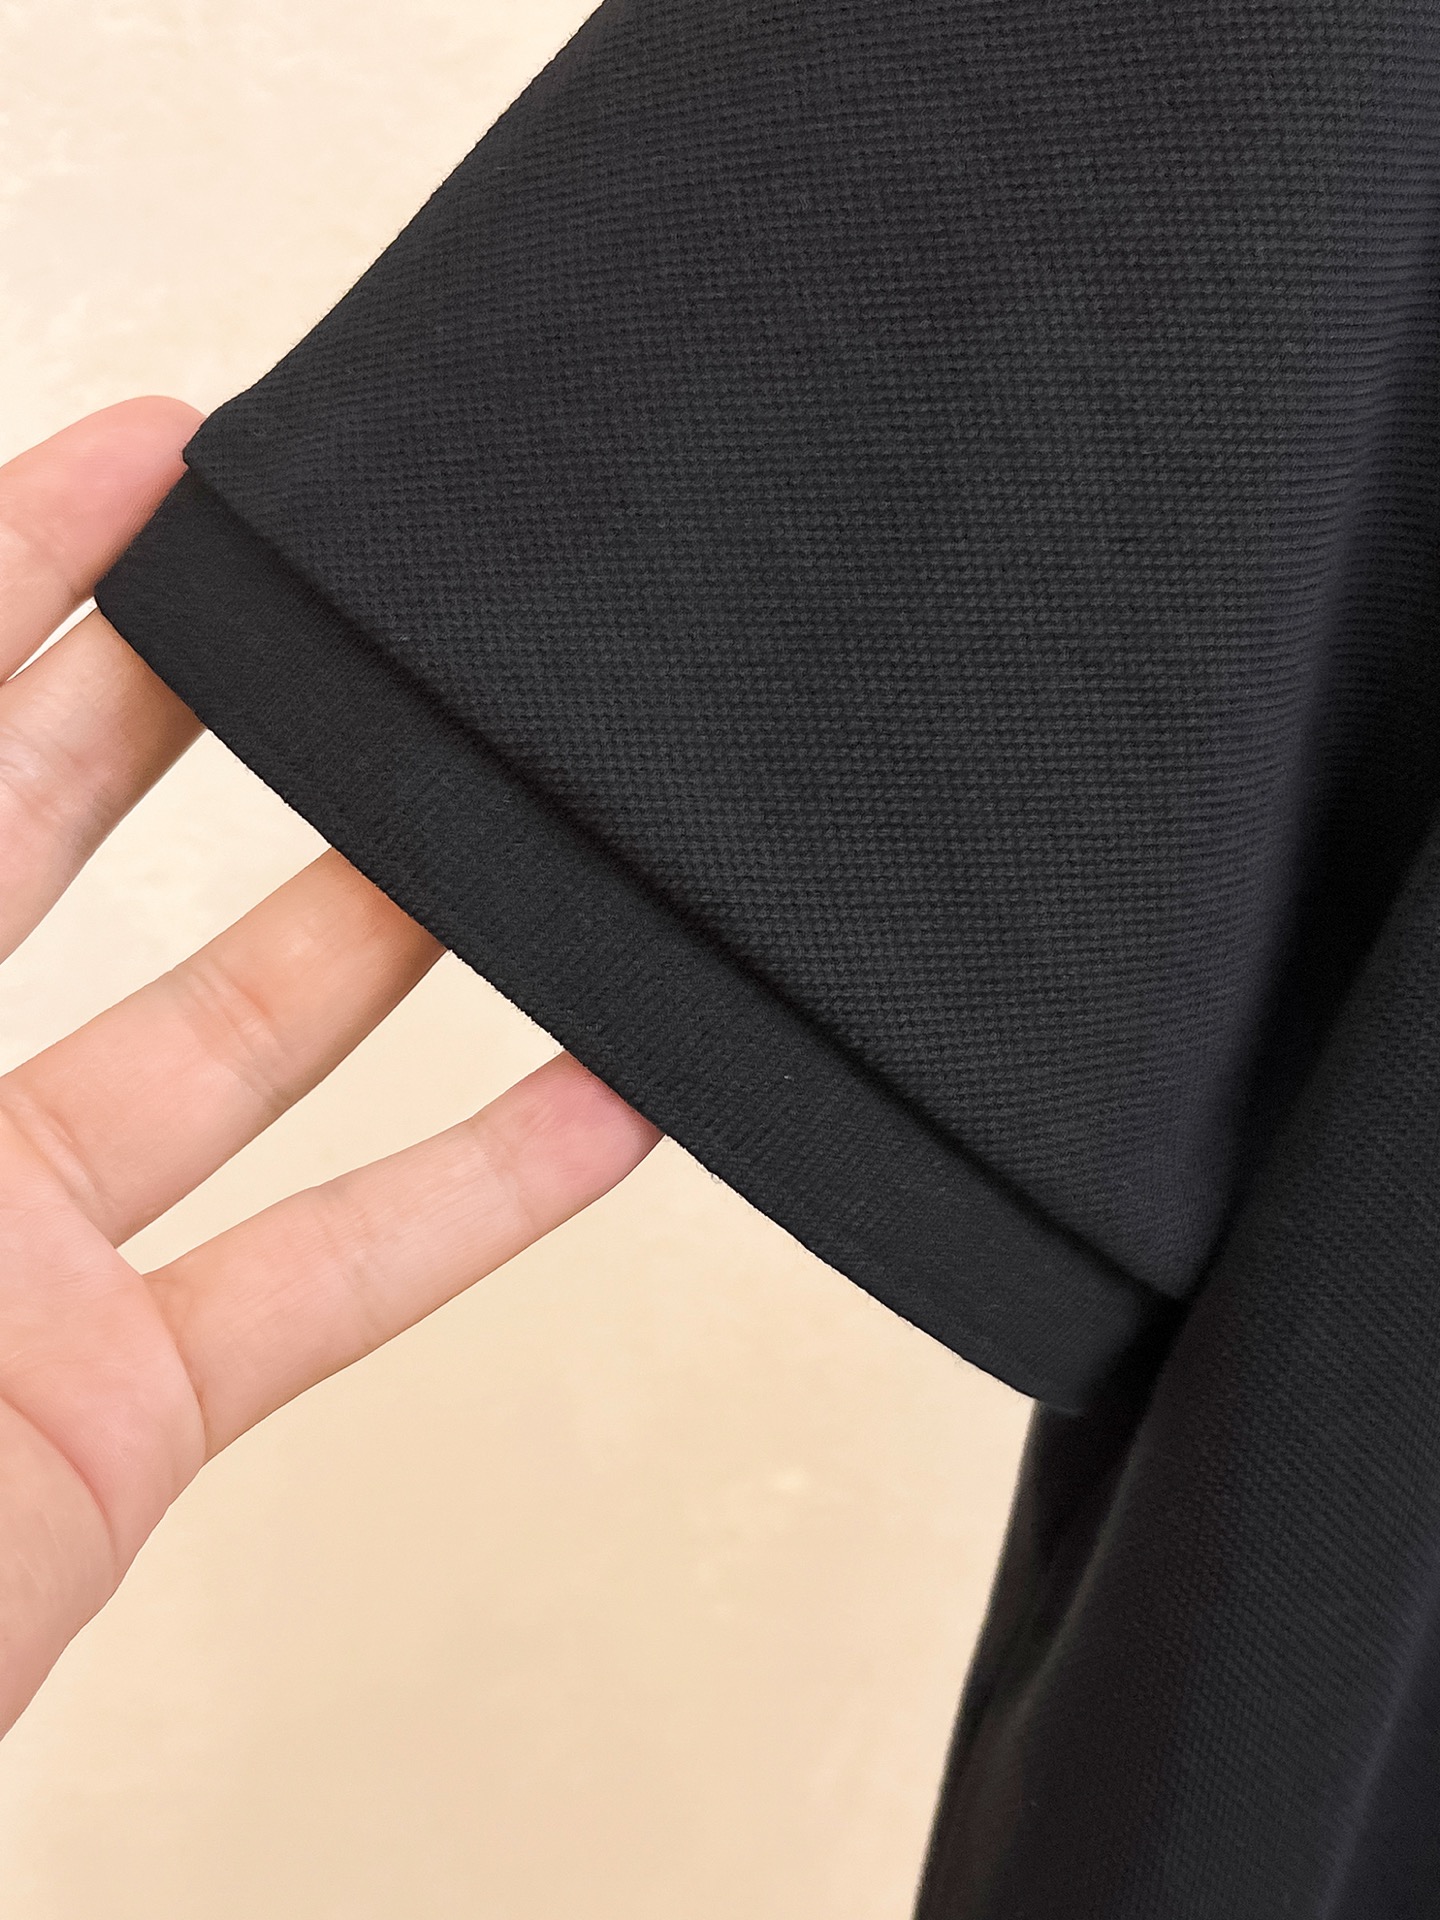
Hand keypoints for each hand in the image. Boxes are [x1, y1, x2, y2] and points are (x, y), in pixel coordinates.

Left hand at [0, 400, 660, 1734]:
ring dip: (388, 927)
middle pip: (49, 827)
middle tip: (322, 576)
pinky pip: (326, 1277)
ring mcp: (17, 1255)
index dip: (19, 565)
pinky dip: (477, 1197)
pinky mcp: (120, 1406)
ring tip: (512, 818)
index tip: (155, 451)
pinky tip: (604, 1110)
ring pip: (232, 1045)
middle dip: (190, 683)